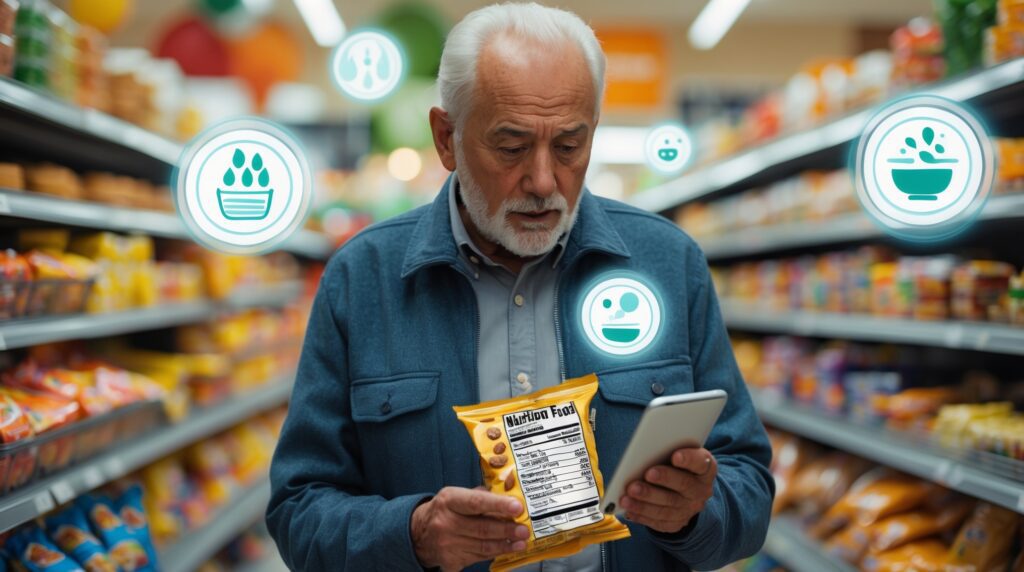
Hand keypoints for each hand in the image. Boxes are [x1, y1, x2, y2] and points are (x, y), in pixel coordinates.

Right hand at [411, 486, 528, 570]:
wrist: (418, 533)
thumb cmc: (444, 510)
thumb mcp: (455, 496)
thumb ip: (478, 496)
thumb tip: (507, 497)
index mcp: (449, 501)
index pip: (477, 503)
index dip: (499, 505)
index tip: (518, 507)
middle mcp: (446, 523)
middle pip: (483, 528)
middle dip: (507, 530)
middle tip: (525, 530)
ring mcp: (447, 544)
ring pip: (483, 546)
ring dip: (505, 545)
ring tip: (521, 542)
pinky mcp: (450, 561)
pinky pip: (477, 558)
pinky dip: (494, 553)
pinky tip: (506, 549)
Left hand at [618, 448, 715, 533]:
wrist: (685, 491)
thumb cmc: (676, 466)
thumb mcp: (679, 454)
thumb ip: (668, 451)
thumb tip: (645, 450)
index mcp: (705, 469)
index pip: (701, 463)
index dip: (689, 459)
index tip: (676, 456)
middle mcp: (700, 491)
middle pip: (683, 485)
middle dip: (663, 479)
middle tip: (647, 474)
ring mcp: (689, 510)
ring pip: (667, 507)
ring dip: (645, 503)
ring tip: (626, 497)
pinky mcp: (676, 523)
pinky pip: (659, 522)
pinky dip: (642, 516)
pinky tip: (628, 510)